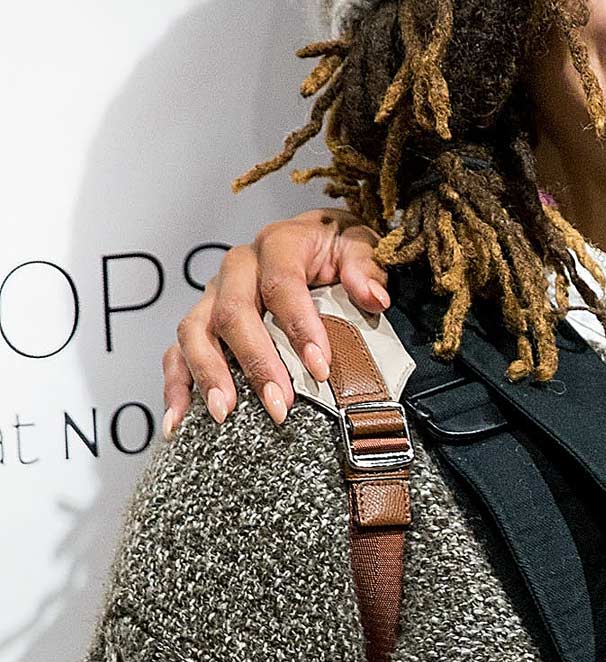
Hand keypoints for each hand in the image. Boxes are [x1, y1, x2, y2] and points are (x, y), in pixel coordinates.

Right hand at [163, 211, 387, 435]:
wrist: (314, 239)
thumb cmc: (336, 249)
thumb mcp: (359, 245)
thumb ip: (366, 266)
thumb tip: (373, 297)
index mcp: (278, 244)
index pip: (282, 283)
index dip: (299, 327)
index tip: (320, 369)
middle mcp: (238, 267)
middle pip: (233, 312)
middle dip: (255, 362)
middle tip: (279, 405)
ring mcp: (213, 294)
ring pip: (195, 331)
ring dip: (208, 375)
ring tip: (224, 414)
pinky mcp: (202, 320)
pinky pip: (176, 352)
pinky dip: (176, 387)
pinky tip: (180, 422)